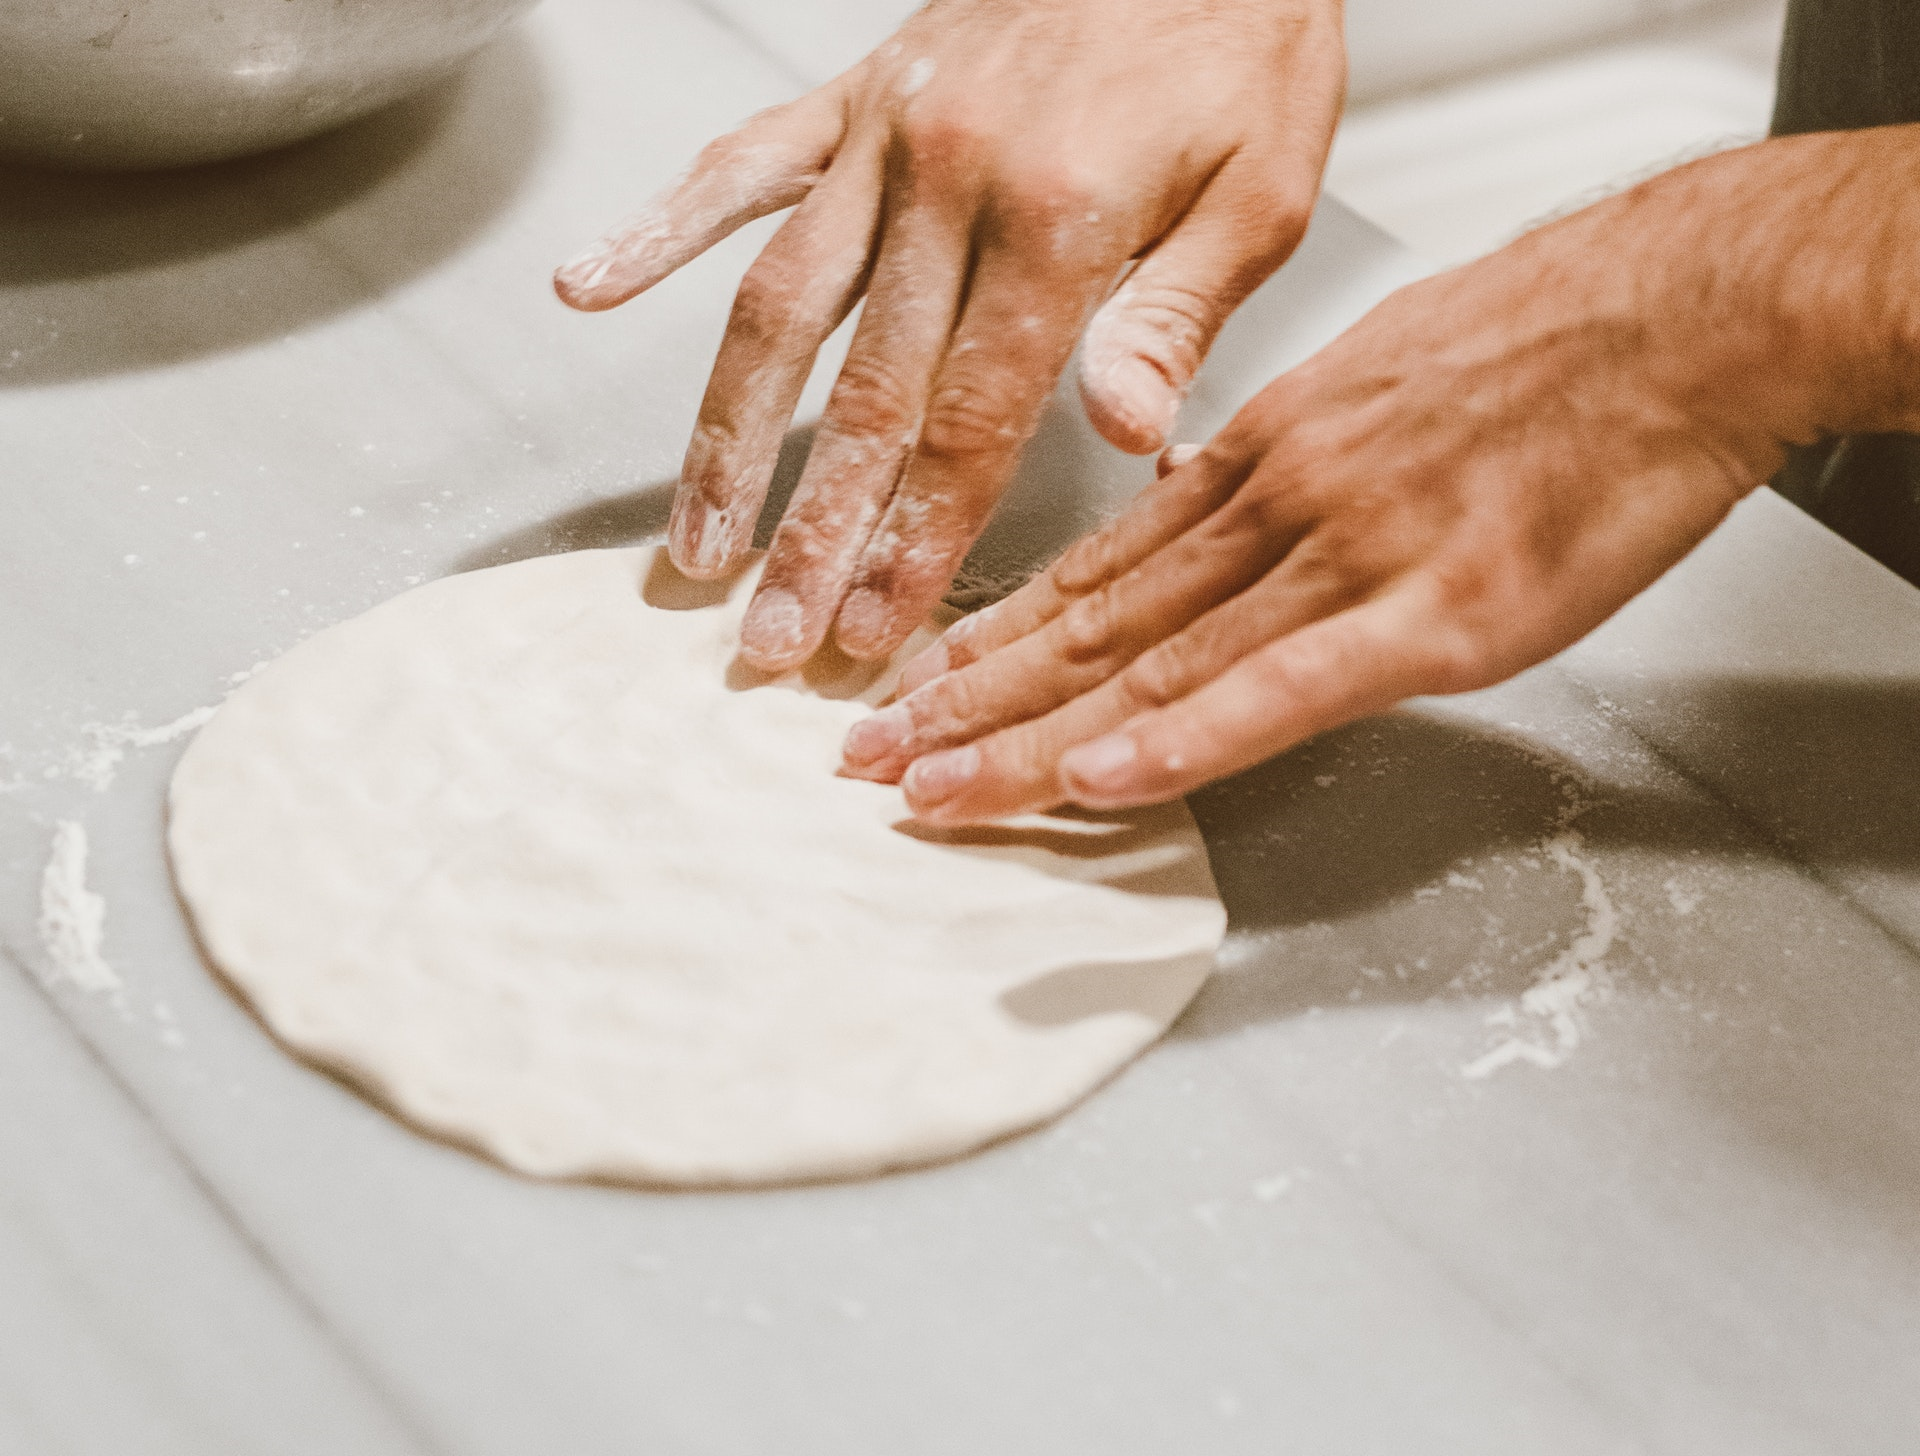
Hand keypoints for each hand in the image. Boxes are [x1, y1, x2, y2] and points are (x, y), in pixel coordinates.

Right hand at [555, 0, 1344, 671]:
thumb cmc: (1240, 38)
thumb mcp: (1264, 186)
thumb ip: (1177, 317)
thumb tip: (1128, 439)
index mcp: (1062, 218)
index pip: (972, 418)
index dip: (916, 537)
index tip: (871, 629)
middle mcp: (951, 179)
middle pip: (864, 393)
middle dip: (812, 532)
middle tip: (768, 637)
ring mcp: (885, 132)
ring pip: (778, 304)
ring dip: (728, 436)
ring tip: (693, 541)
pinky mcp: (852, 91)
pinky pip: (739, 165)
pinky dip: (657, 228)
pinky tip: (587, 289)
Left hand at [837, 144, 1849, 821]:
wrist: (1678, 314)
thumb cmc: (1543, 348)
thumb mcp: (1372, 389)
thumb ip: (1289, 478)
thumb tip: (1228, 543)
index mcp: (1259, 461)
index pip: (1094, 570)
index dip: (993, 638)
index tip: (917, 683)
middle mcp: (1272, 509)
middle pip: (1092, 626)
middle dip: (968, 700)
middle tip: (868, 759)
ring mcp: (1344, 560)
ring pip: (1154, 664)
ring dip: (1031, 737)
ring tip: (931, 788)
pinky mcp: (1432, 612)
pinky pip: (1282, 688)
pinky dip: (1185, 737)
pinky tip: (1102, 776)